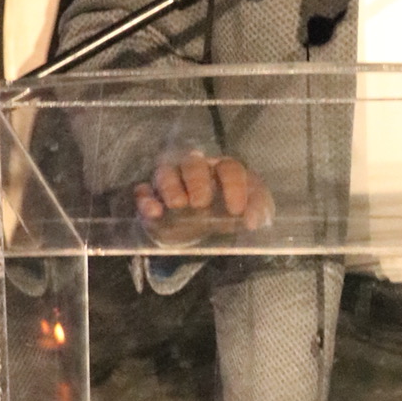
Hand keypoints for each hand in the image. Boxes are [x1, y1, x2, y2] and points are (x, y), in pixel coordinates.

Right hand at [134, 150, 274, 241]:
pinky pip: (142, 191)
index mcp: (222, 171)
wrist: (201, 238)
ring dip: (171, 186)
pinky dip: (146, 200)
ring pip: (165, 172)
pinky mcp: (151, 198)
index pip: (229, 168)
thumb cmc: (227, 218)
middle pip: (193, 163)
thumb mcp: (249, 215)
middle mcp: (195, 171)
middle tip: (201, 204)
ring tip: (178, 206)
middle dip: (197, 181)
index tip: (236, 210)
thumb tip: (253, 220)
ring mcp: (170, 182)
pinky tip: (155, 212)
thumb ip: (258, 212)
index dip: (234, 186)